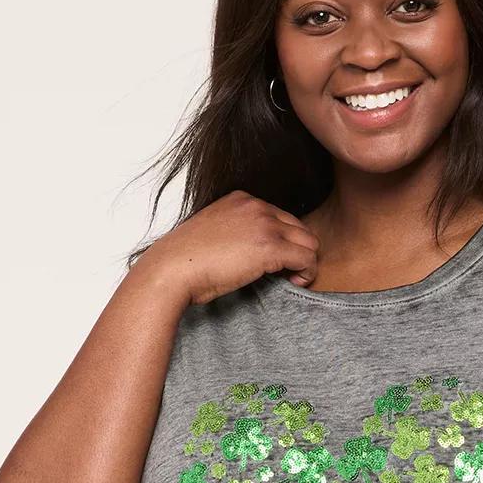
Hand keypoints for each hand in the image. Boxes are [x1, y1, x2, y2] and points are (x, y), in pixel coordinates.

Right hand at [137, 189, 319, 305]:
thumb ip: (236, 233)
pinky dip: (307, 272)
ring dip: (305, 262)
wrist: (172, 269)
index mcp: (242, 200)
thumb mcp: (213, 233)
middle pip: (300, 228)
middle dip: (298, 251)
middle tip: (288, 272)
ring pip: (310, 242)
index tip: (276, 262)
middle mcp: (256, 206)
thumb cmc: (185, 261)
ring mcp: (264, 224)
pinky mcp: (270, 247)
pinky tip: (294, 282)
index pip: (282, 218)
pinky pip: (308, 258)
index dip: (284, 242)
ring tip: (291, 278)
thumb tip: (251, 252)